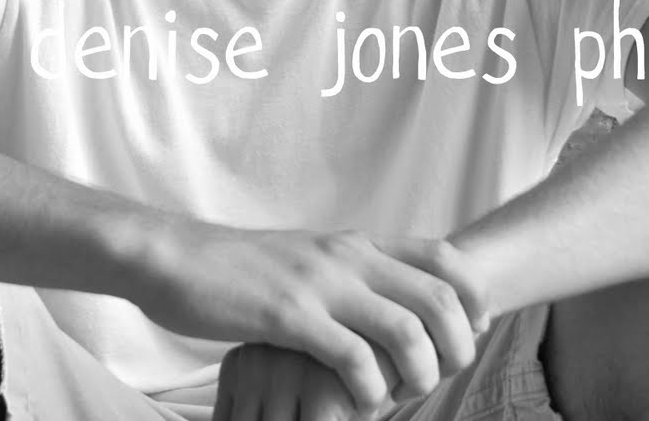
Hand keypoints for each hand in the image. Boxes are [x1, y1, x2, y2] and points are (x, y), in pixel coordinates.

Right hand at [131, 222, 488, 410]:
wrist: (175, 259)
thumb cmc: (240, 270)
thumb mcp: (308, 259)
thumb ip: (349, 274)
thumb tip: (388, 300)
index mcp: (356, 244)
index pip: (444, 257)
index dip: (473, 297)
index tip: (471, 332)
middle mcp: (348, 257)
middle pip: (440, 298)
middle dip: (458, 345)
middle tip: (443, 376)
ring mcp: (320, 285)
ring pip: (407, 331)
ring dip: (419, 373)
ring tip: (402, 396)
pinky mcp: (289, 316)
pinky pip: (353, 358)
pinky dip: (370, 390)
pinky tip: (358, 403)